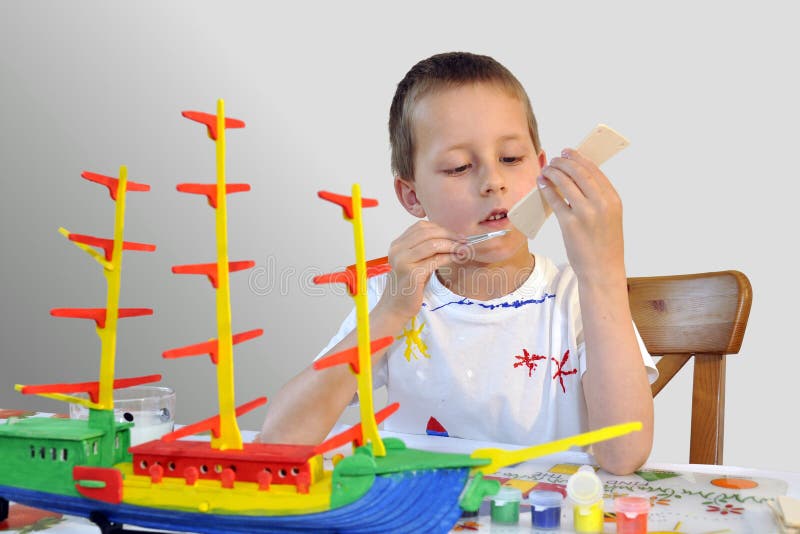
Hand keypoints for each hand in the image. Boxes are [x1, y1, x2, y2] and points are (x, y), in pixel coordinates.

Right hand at [378, 220, 464, 321]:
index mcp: (397, 244)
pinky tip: (457, 258)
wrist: (396, 307)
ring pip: (432, 244)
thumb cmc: (409, 286)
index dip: (441, 228)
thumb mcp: (417, 262)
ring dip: (452, 245)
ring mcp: (403, 261)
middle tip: (464, 241)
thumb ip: (427, 249)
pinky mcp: (412, 273)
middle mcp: (398, 250)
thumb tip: (451, 238)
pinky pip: (435, 260)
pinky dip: (449, 257)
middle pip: (428, 232)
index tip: (456, 235)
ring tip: (464, 249)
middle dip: (449, 235)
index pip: (421, 227)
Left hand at [537, 148, 625, 284]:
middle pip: (579, 172)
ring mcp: (585, 213)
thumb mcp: (611, 217)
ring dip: (553, 172)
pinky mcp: (569, 224)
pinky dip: (547, 188)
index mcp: (613, 200)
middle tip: (554, 159)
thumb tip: (579, 179)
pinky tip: (542, 183)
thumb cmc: (605, 245)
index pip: (594, 170)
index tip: (569, 153)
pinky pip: (555, 200)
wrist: (602, 269)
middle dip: (564, 162)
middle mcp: (601, 204)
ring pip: (565, 182)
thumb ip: (599, 198)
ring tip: (546, 170)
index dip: (579, 158)